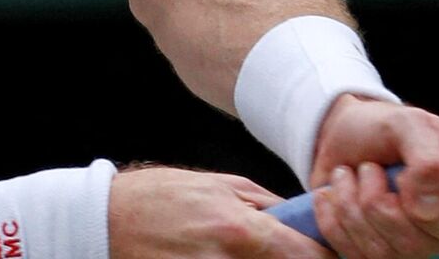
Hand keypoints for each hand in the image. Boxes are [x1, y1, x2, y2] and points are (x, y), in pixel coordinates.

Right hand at [111, 165, 332, 258]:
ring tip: (253, 251)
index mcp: (241, 230)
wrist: (107, 220)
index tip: (331, 253)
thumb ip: (267, 206)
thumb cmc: (162, 197)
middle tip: (295, 252)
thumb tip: (304, 219)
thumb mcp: (221, 186)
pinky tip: (230, 257)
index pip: (307, 258)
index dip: (326, 257)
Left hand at [306, 96, 438, 258]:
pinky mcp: (378, 254)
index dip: (427, 211)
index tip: (401, 176)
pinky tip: (336, 193)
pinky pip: (352, 253)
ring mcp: (414, 246)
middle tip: (369, 168)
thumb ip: (428, 161)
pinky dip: (334, 217)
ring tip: (351, 174)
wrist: (344, 137)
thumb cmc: (385, 128)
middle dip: (376, 200)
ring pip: (380, 251)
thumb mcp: (409, 125)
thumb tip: (427, 210)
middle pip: (414, 245)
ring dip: (351, 204)